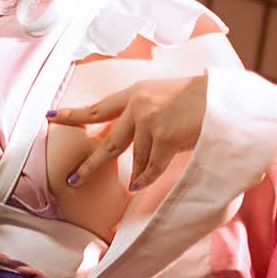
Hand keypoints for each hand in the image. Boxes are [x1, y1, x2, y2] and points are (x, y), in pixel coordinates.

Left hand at [48, 73, 208, 191]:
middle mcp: (138, 105)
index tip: (51, 117)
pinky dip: (145, 177)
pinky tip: (137, 185)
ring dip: (139, 171)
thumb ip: (141, 112)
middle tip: (72, 180)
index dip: (74, 115)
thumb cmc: (200, 100)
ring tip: (138, 179)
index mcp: (136, 92)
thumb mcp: (164, 97)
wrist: (225, 100)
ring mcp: (149, 122)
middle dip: (88, 165)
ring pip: (136, 158)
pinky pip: (150, 168)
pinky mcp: (163, 138)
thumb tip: (121, 138)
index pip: (98, 108)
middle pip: (106, 142)